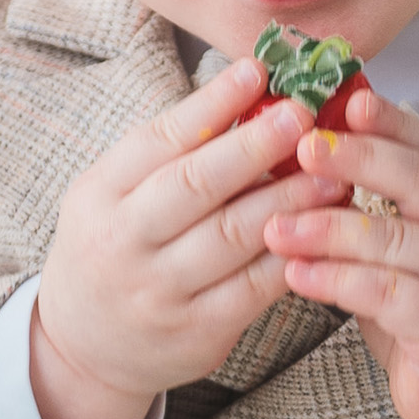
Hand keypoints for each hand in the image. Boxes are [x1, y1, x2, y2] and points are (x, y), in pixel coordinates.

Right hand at [29, 57, 347, 418]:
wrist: (86, 348)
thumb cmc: (113, 249)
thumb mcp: (115, 196)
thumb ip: (170, 155)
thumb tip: (247, 96)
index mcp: (99, 194)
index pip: (159, 140)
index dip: (212, 103)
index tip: (257, 70)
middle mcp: (123, 241)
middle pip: (197, 184)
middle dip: (256, 144)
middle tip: (302, 113)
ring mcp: (159, 290)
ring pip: (235, 235)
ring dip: (290, 197)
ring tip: (332, 171)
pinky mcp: (197, 332)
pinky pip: (255, 286)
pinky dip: (293, 252)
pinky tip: (323, 227)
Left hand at [262, 92, 418, 418]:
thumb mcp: (418, 249)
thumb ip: (385, 204)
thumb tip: (319, 142)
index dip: (389, 122)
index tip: (341, 99)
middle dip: (360, 159)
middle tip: (303, 147)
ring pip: (398, 241)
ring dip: (329, 229)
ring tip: (276, 225)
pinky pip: (389, 296)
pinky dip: (337, 282)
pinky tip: (296, 276)